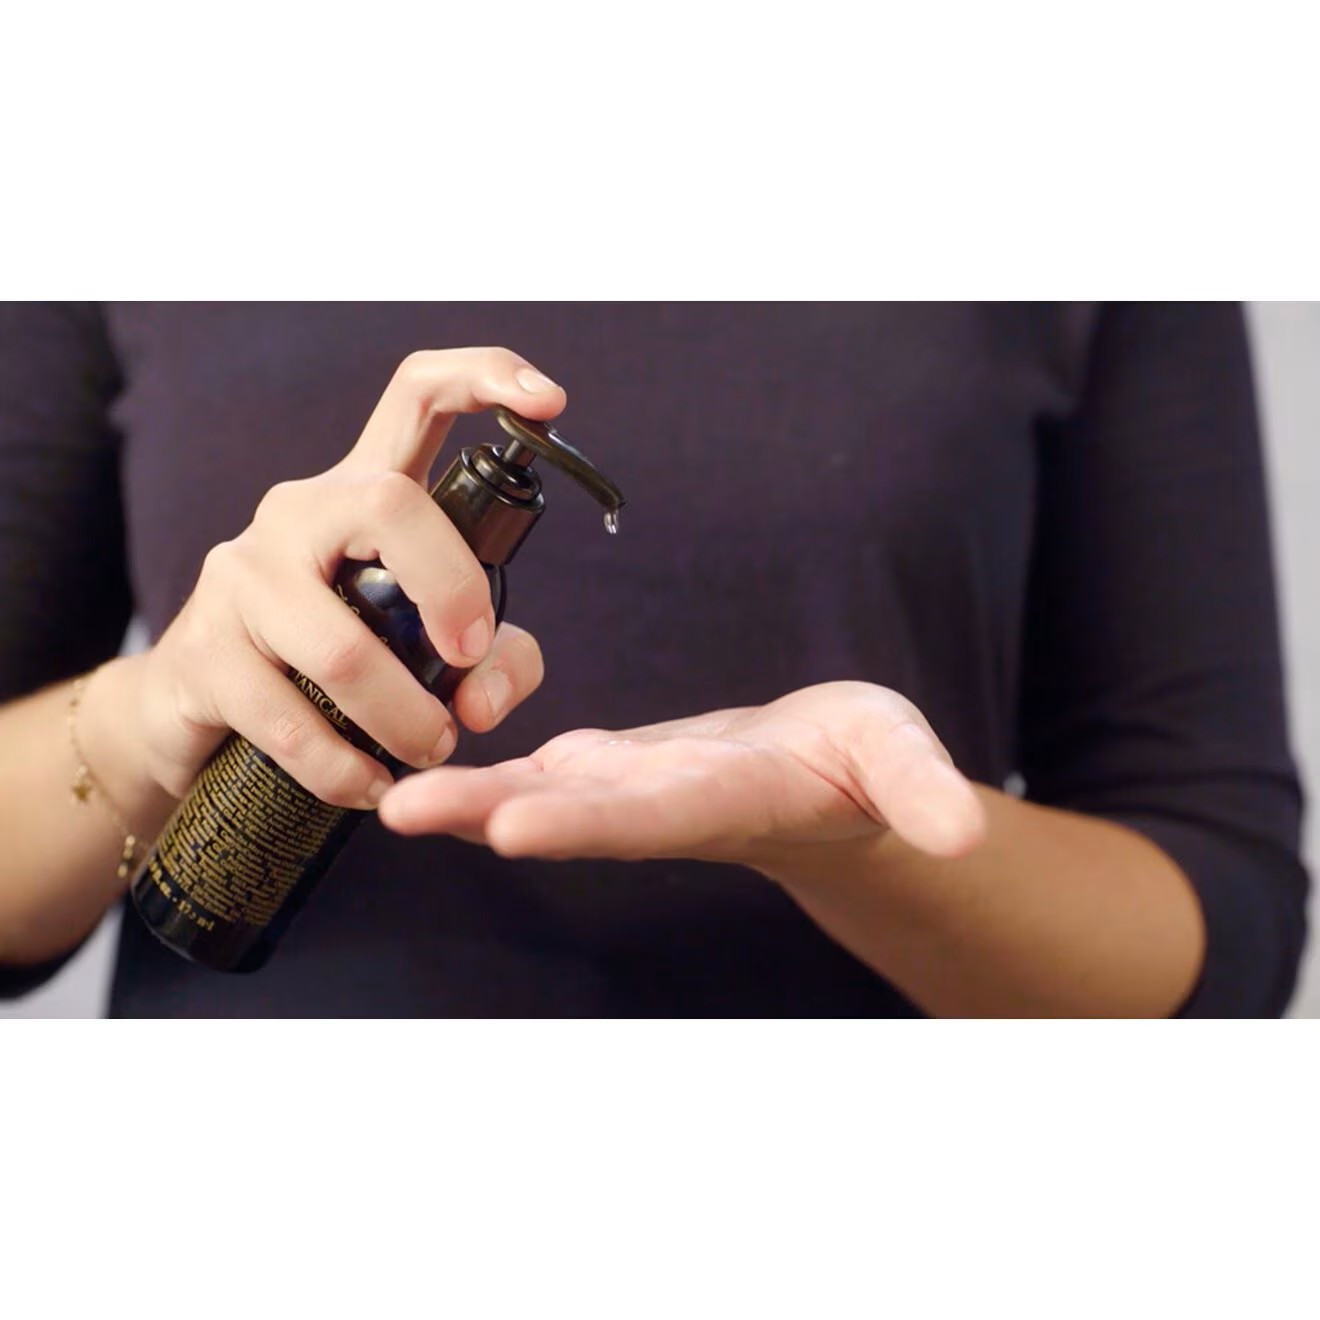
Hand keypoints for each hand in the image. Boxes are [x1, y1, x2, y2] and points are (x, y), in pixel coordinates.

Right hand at [133, 348, 558, 808]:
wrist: (203, 716)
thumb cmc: (339, 668)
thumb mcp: (434, 655)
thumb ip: (496, 661)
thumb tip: (479, 703)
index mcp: (363, 494)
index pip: (416, 396)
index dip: (485, 378)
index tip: (551, 401)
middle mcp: (300, 514)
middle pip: (388, 504)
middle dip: (454, 592)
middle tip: (468, 667)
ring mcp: (242, 575)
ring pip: (340, 643)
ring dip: (403, 717)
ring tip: (429, 751)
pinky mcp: (204, 650)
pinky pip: (287, 719)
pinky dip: (343, 768)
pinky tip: (368, 788)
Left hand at [377, 681, 987, 868]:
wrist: (820, 776)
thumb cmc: (868, 767)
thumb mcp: (904, 763)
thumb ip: (922, 793)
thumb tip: (965, 834)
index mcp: (724, 801)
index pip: (654, 817)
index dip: (591, 821)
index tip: (520, 826)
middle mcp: (658, 807)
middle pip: (569, 812)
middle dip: (489, 812)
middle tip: (404, 809)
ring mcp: (625, 789)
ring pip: (534, 791)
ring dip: (462, 790)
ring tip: (385, 789)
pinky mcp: (609, 764)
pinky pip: (535, 766)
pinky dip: (479, 762)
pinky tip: (419, 750)